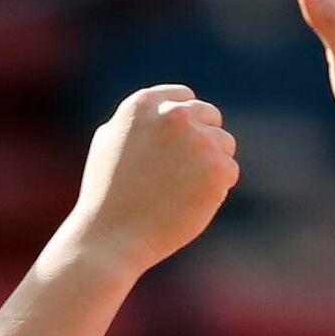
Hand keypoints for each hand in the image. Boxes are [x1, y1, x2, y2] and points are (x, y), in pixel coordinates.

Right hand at [60, 84, 239, 279]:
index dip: (186, 122)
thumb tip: (165, 109)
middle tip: (183, 174)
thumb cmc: (106, 197)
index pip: (185, 98)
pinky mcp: (216, 169)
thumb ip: (139, 122)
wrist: (110, 237)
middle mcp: (174, 115)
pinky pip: (229, 172)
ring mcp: (198, 141)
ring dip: (210, 166)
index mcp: (145, 104)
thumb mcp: (109, 143)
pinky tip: (189, 204)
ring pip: (224, 144)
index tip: (180, 145)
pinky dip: (215, 190)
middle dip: (202, 142)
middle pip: (211, 117)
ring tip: (180, 192)